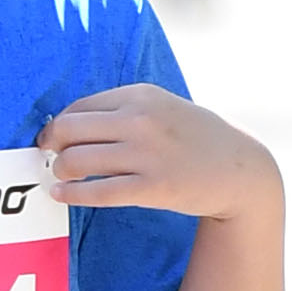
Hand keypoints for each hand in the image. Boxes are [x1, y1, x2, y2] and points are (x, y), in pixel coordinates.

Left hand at [39, 87, 281, 226]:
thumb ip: (123, 111)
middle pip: (69, 130)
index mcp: (141, 95)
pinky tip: (61, 195)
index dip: (58, 125)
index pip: (79, 107)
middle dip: (52, 146)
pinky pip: (96, 192)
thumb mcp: (162, 108)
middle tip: (51, 157)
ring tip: (59, 176)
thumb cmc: (194, 138)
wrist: (240, 169)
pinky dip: (71, 194)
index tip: (52, 138)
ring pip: (76, 161)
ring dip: (59, 171)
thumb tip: (69, 124)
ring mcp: (147, 154)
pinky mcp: (152, 187)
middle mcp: (141, 120)